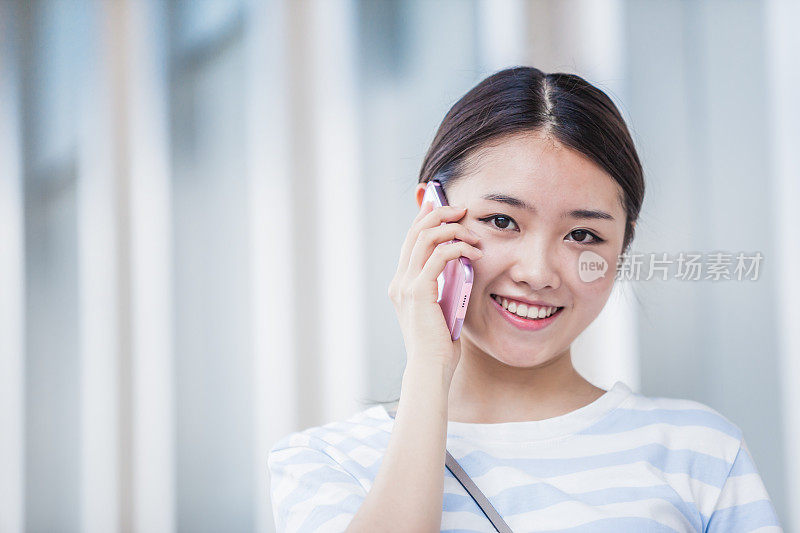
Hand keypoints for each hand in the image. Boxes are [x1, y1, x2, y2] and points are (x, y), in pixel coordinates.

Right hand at [387, 200, 482, 377]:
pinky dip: (457, 248)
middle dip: (439, 213)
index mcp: (402, 284)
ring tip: (473, 234)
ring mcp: (406, 285)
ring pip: (426, 238)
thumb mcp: (441, 307)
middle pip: (416, 231)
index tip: (443, 205)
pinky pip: (437, 256)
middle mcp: (399, 281)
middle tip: (462, 209)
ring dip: (452, 229)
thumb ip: (444, 285)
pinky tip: (474, 253)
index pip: (412, 240)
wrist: (430, 369)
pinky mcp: (419, 292)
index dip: (426, 217)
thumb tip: (460, 263)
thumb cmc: (439, 344)